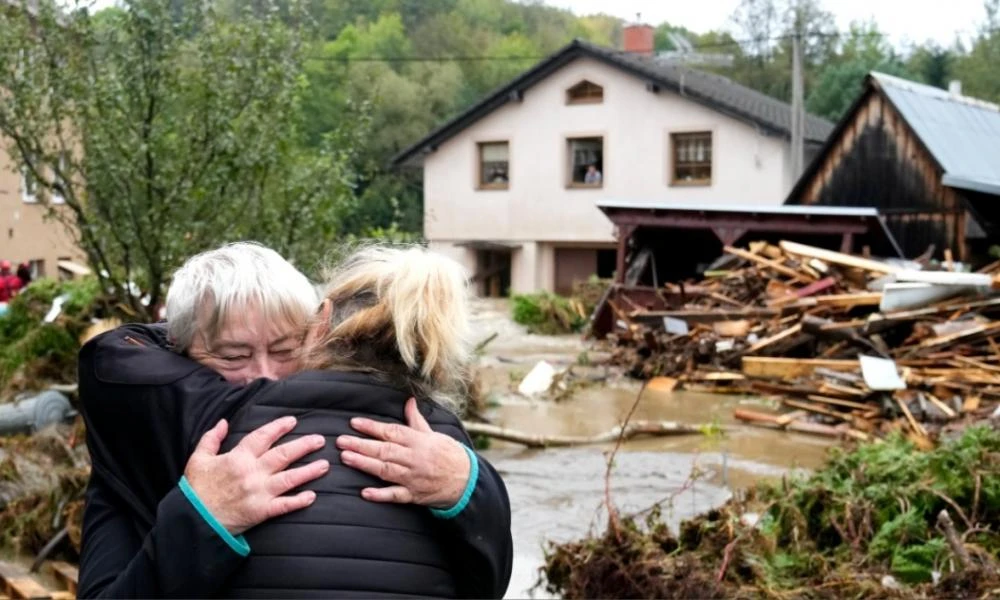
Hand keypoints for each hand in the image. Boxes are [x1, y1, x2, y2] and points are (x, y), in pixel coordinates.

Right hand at [184, 416, 328, 534]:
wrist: (193, 521)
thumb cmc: (196, 490)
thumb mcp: (197, 459)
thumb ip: (211, 438)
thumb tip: (223, 422)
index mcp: (237, 458)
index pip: (262, 437)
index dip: (278, 427)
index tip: (293, 421)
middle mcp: (251, 473)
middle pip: (283, 455)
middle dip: (303, 446)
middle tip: (320, 440)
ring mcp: (258, 493)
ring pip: (289, 479)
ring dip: (309, 471)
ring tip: (325, 465)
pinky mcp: (261, 512)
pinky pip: (284, 506)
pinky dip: (298, 501)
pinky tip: (312, 496)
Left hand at [336, 398, 470, 507]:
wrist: (467, 480)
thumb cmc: (449, 454)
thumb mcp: (434, 434)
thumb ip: (416, 420)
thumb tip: (409, 401)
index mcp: (418, 441)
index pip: (391, 431)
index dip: (372, 427)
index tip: (354, 423)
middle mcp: (414, 458)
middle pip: (384, 450)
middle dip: (361, 445)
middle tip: (340, 441)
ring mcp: (413, 477)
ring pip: (386, 470)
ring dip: (365, 464)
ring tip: (346, 458)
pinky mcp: (414, 495)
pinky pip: (395, 495)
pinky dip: (380, 495)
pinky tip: (365, 493)